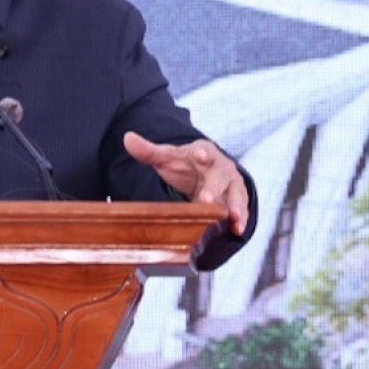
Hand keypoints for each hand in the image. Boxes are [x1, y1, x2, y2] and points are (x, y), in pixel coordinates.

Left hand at [122, 132, 249, 236]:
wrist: (205, 172)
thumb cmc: (184, 164)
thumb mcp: (167, 158)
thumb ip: (148, 151)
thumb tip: (127, 138)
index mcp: (203, 151)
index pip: (203, 150)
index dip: (202, 153)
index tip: (200, 155)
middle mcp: (221, 167)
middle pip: (219, 177)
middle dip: (214, 188)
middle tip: (207, 200)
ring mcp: (231, 184)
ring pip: (235, 194)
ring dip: (235, 206)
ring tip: (233, 219)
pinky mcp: (236, 199)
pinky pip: (241, 208)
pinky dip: (241, 219)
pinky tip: (238, 230)